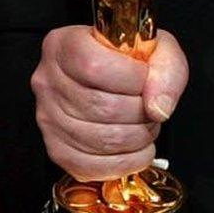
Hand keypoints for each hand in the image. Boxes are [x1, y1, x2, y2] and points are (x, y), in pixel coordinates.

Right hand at [31, 25, 187, 179]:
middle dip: (140, 113)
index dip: (132, 79)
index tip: (145, 79)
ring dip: (137, 138)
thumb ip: (166, 67)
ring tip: (144, 125)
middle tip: (150, 107)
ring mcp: (47, 117)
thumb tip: (157, 107)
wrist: (114, 77)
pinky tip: (136, 150)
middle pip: (100, 107)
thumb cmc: (129, 60)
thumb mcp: (155, 47)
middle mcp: (48, 81)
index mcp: (64, 45)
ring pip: (100, 140)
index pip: (95, 67)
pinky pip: (90, 167)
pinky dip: (124, 163)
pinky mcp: (56, 149)